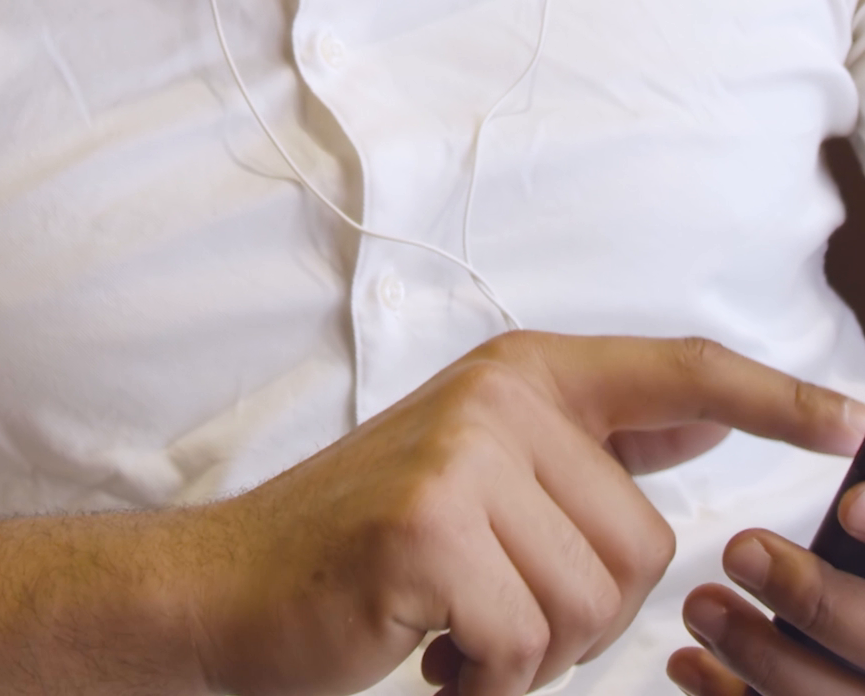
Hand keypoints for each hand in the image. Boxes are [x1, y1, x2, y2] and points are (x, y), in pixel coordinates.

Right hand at [189, 333, 864, 695]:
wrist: (234, 584)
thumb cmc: (370, 539)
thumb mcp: (486, 462)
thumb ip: (591, 438)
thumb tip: (708, 407)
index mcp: (525, 373)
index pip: (677, 371)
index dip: (775, 397)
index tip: (854, 425)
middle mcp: (502, 395)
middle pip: (647, 545)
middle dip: (584, 611)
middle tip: (493, 604)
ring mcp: (463, 454)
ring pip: (595, 604)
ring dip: (534, 651)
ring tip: (459, 621)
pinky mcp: (428, 528)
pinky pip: (529, 645)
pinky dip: (490, 679)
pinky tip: (431, 648)